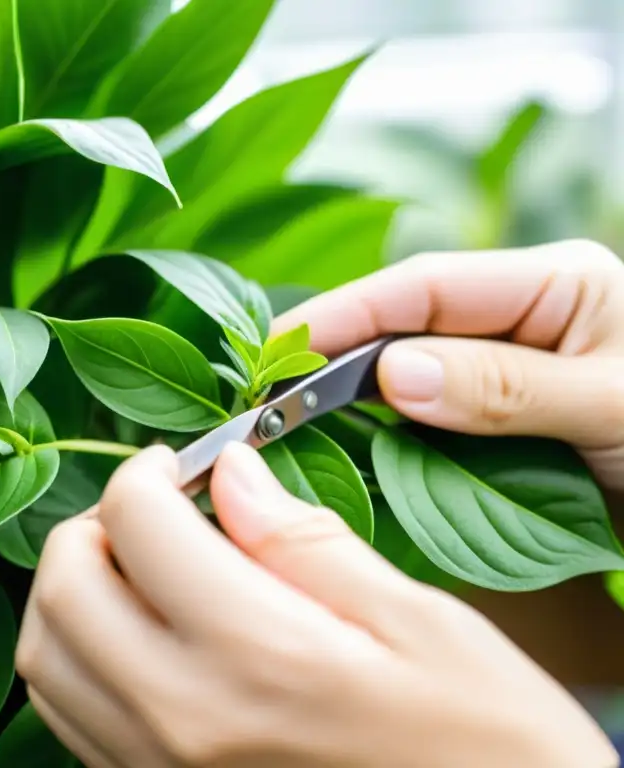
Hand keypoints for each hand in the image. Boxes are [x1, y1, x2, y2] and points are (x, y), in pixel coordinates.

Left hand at [16, 445, 618, 766]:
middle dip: (92, 525)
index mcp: (257, 657)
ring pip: (46, 660)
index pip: (136, 525)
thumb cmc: (489, 748)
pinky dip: (81, 658)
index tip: (181, 464)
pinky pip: (72, 720)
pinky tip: (144, 638)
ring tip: (143, 570)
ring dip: (74, 591)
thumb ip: (305, 542)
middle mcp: (184, 721)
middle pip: (62, 589)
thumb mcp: (420, 625)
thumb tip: (232, 472)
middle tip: (153, 510)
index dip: (148, 473)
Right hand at [271, 239, 623, 492]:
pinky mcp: (497, 420)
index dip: (347, 314)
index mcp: (555, 284)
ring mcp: (505, 371)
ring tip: (292, 423)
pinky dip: (383, 435)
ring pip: (405, 374)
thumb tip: (393, 372)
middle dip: (335, 355)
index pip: (426, 286)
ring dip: (351, 399)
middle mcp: (520, 320)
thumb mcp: (613, 405)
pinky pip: (425, 419)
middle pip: (403, 324)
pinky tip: (347, 450)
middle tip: (270, 397)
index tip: (284, 352)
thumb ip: (505, 387)